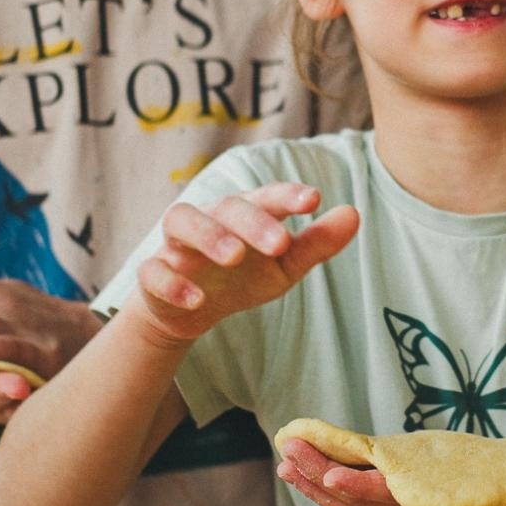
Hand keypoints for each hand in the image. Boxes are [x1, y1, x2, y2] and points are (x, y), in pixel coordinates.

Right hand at [134, 183, 358, 345]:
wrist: (191, 310)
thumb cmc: (242, 278)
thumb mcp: (284, 266)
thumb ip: (316, 243)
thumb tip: (354, 213)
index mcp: (245, 212)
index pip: (266, 196)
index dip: (287, 195)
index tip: (314, 199)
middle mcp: (209, 218)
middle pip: (227, 206)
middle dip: (253, 221)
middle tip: (280, 243)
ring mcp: (176, 243)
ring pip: (182, 220)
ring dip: (208, 235)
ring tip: (235, 256)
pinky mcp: (152, 273)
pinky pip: (154, 270)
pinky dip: (173, 282)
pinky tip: (197, 299)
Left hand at [276, 437, 505, 505]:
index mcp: (449, 504)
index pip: (396, 497)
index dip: (360, 485)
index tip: (328, 472)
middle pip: (361, 500)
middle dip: (320, 476)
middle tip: (285, 451)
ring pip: (358, 503)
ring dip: (320, 482)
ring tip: (287, 461)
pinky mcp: (419, 499)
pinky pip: (370, 495)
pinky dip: (342, 481)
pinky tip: (323, 467)